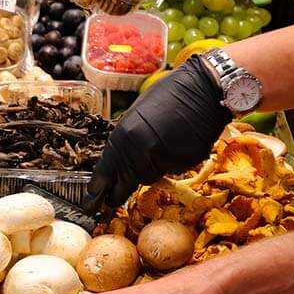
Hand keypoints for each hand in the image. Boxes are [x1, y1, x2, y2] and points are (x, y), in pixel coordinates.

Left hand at [87, 55, 230, 212]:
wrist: (203, 87)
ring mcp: (163, 159)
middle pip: (124, 186)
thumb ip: (124, 142)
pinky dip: (173, 162)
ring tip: (162, 143)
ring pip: (149, 177)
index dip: (95, 192)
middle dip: (117, 195)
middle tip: (112, 201)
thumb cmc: (167, 96)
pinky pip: (173, 171)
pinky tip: (179, 141)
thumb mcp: (134, 117)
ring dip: (151, 169)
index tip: (89, 205)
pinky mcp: (184, 163)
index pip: (104, 173)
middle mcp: (139, 151)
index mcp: (122, 137)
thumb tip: (116, 164)